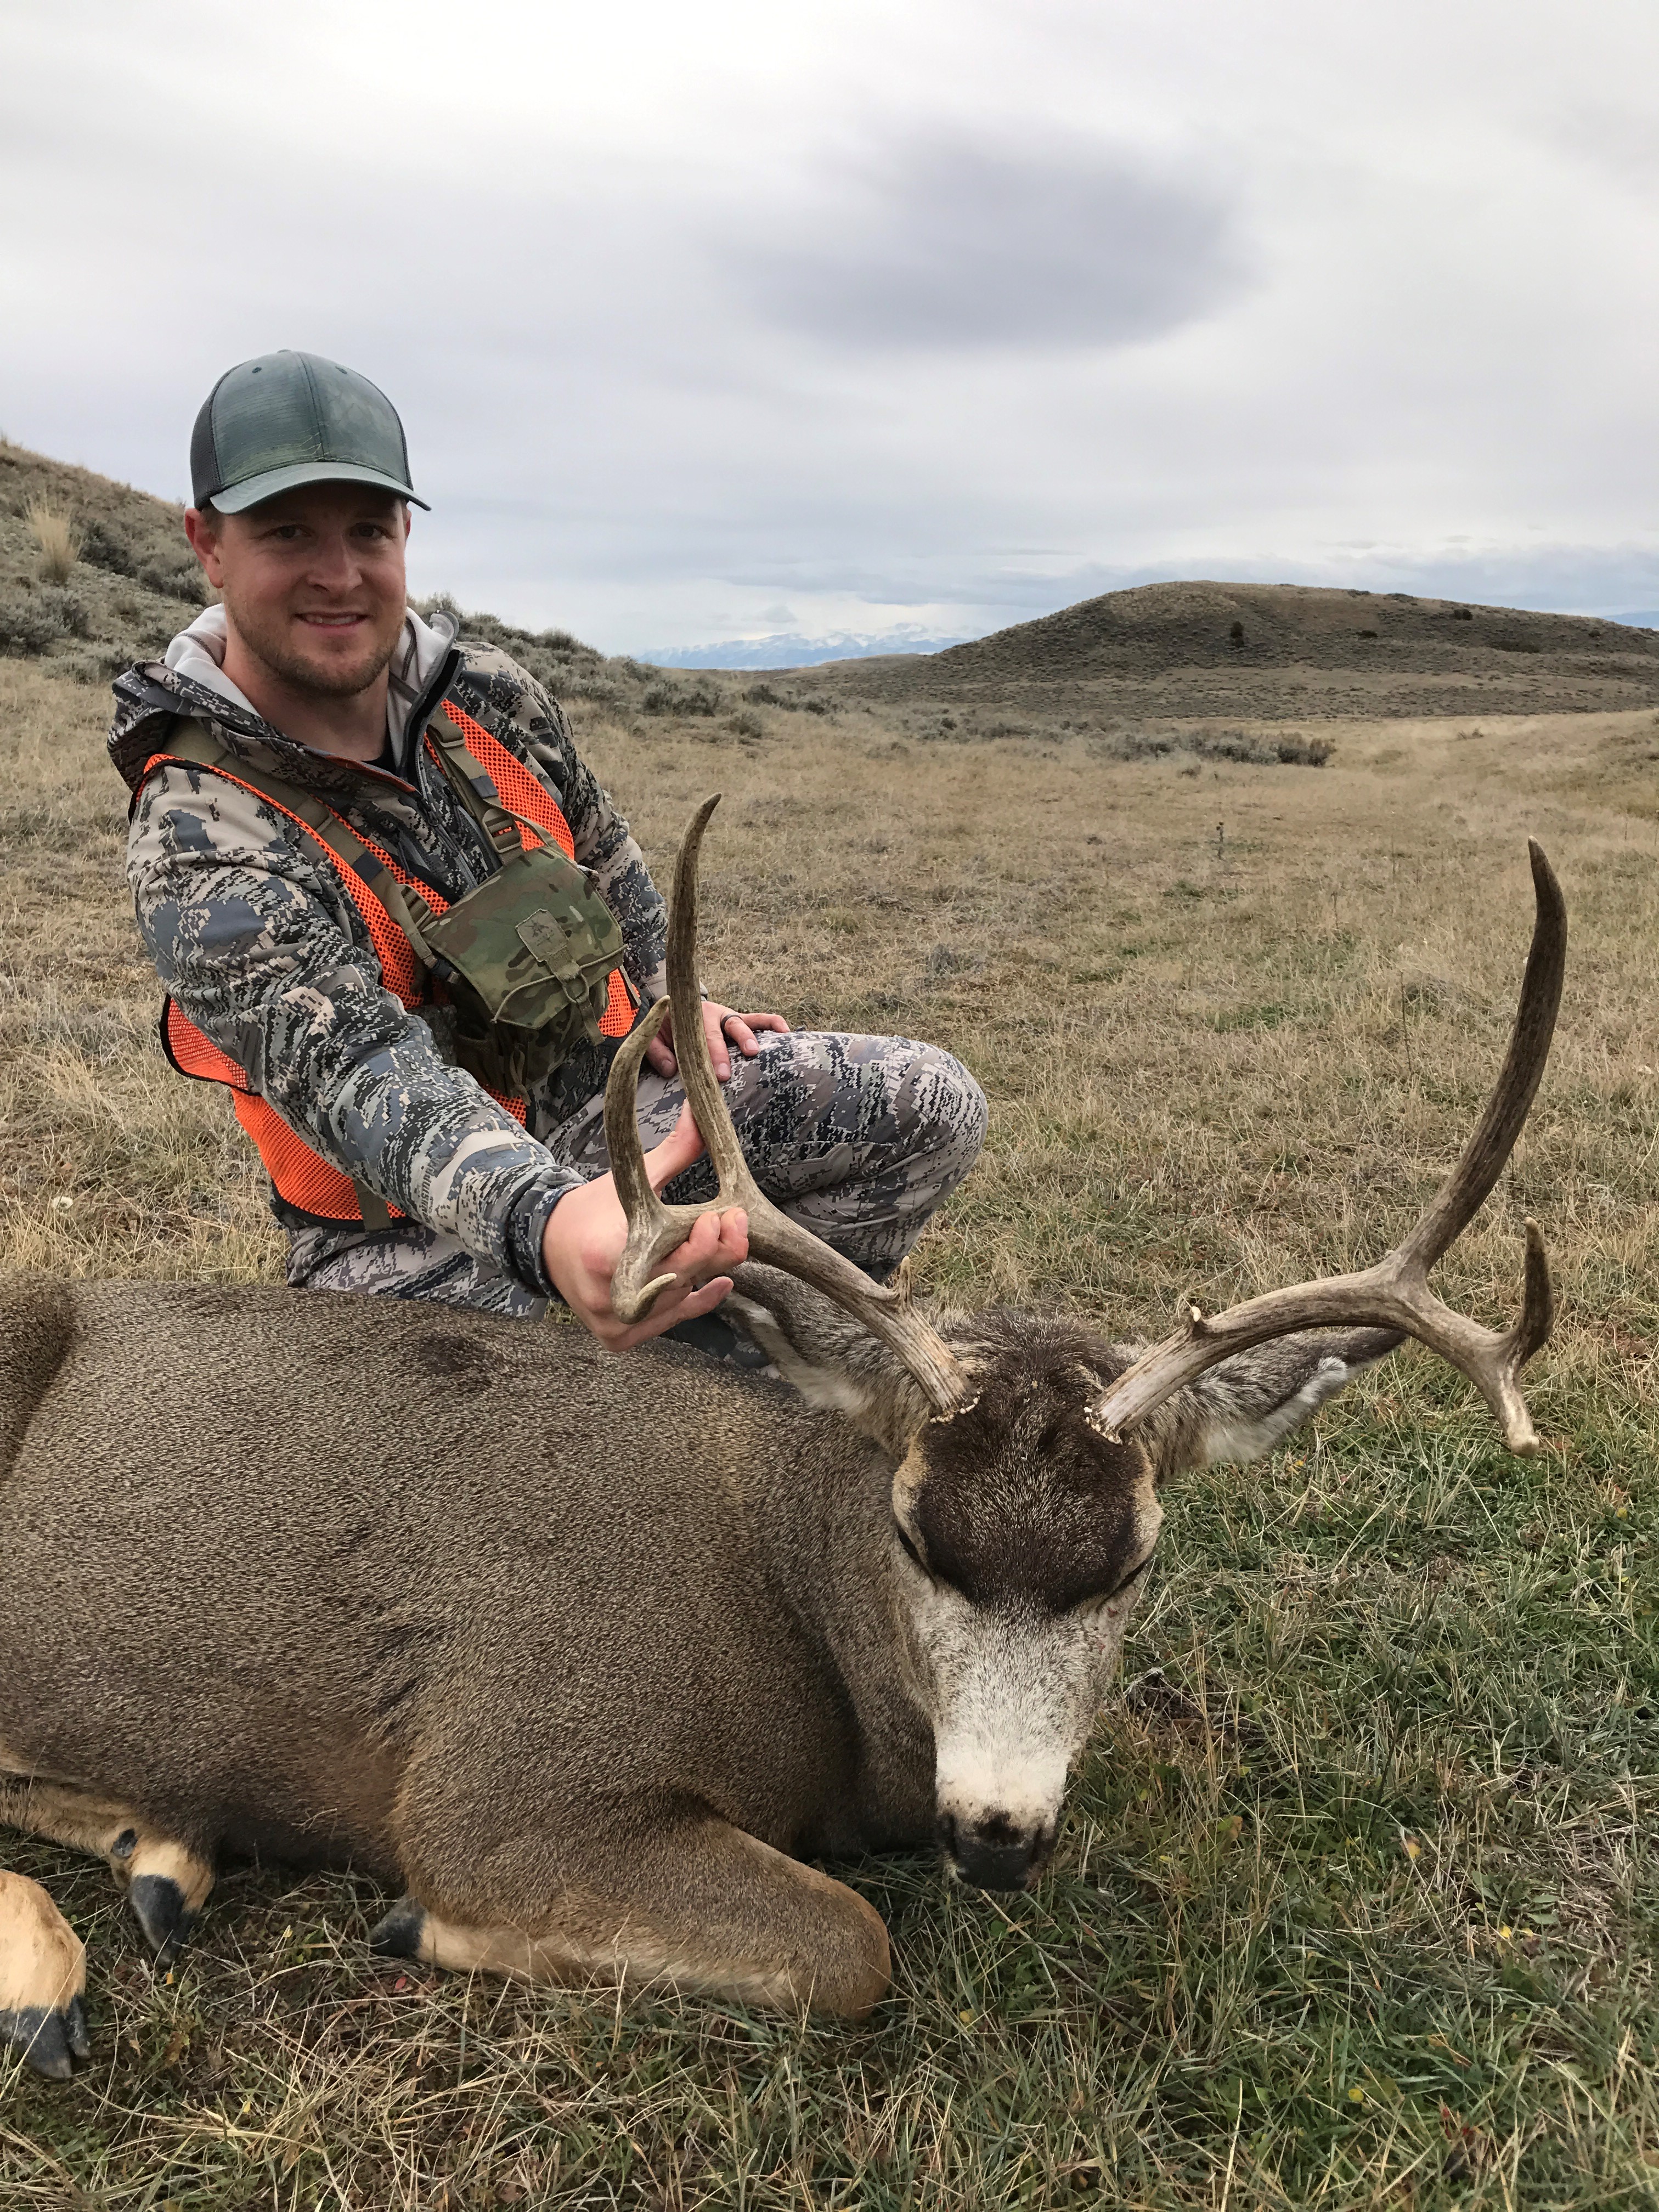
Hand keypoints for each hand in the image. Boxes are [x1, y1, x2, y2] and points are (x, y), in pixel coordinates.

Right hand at [540, 1103, 748, 1350]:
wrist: (545, 1244)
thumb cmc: (589, 1211)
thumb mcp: (627, 1180)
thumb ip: (673, 1152)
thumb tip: (702, 1114)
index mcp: (605, 1255)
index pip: (669, 1257)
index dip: (703, 1243)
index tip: (723, 1217)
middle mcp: (608, 1296)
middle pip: (680, 1280)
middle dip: (713, 1252)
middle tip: (734, 1226)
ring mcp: (613, 1323)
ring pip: (678, 1303)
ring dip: (705, 1274)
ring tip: (724, 1245)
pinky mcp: (618, 1337)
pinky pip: (669, 1322)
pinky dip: (696, 1302)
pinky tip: (718, 1282)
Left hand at [645, 1000, 788, 1082]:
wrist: (672, 1010)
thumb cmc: (666, 1028)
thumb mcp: (653, 1037)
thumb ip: (658, 1052)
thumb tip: (671, 1068)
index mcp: (693, 1016)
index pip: (706, 1038)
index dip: (715, 1056)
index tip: (722, 1075)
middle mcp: (715, 1014)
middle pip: (730, 1028)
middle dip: (738, 1046)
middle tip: (748, 1065)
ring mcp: (729, 1016)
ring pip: (748, 1021)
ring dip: (758, 1034)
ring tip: (768, 1049)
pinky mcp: (740, 1020)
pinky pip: (760, 1019)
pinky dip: (773, 1024)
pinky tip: (786, 1033)